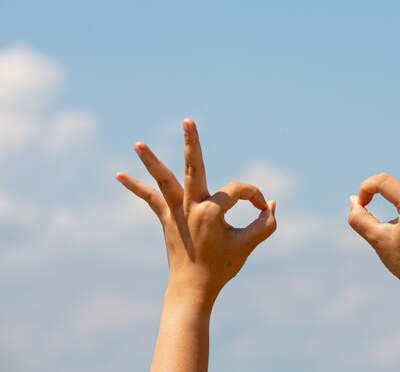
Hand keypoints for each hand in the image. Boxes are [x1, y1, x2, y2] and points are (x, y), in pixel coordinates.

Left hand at [115, 119, 276, 299]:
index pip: (239, 191)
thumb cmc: (222, 267)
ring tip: (136, 144)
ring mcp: (175, 212)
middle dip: (192, 143)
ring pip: (163, 181)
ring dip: (151, 161)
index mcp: (212, 211)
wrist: (192, 289)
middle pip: (193, 167)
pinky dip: (136, 187)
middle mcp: (191, 207)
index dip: (253, 197)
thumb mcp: (248, 245)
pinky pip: (150, 199)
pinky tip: (119, 175)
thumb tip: (270, 204)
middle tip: (187, 120)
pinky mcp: (165, 219)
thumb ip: (266, 223)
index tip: (261, 210)